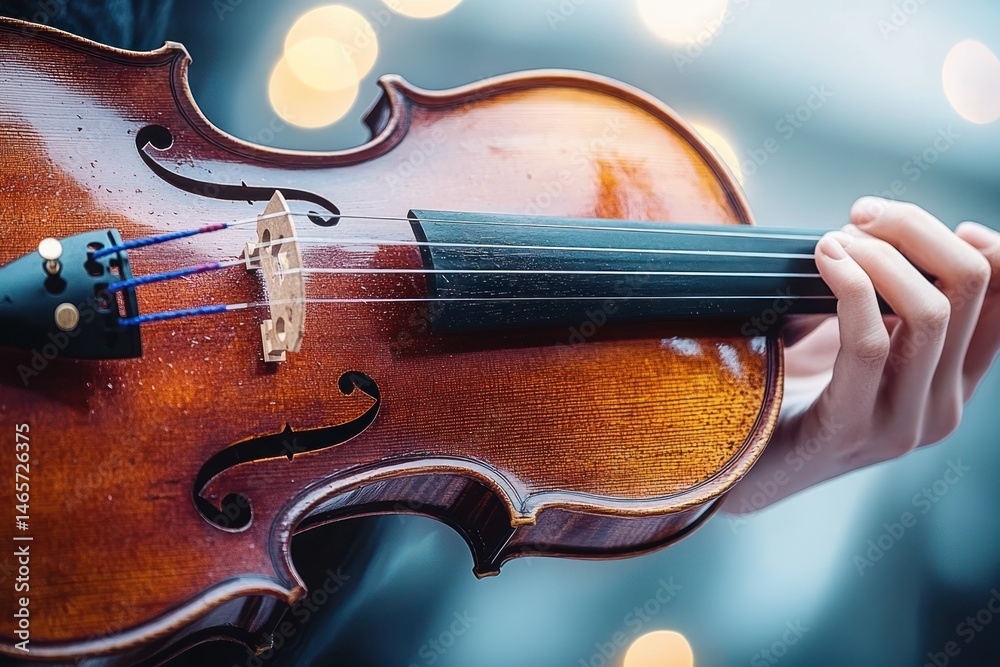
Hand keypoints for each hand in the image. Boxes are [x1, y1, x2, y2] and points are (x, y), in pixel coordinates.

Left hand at [724, 198, 999, 513]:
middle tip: (861, 214)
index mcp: (955, 380)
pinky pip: (868, 345)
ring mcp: (904, 424)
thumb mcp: (856, 339)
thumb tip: (884, 228)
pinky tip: (824, 259)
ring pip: (928, 311)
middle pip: (970, 285)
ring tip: (834, 240)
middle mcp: (946, 405)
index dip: (976, 241)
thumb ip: (887, 301)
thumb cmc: (794, 389)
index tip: (907, 220)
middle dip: (916, 229)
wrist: (743, 467)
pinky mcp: (853, 430)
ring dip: (880, 255)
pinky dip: (851, 286)